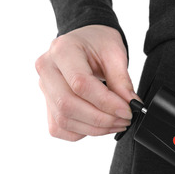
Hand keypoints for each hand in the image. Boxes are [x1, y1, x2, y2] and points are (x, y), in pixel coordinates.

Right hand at [35, 25, 140, 140]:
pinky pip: (59, 128)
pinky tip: (100, 125)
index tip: (127, 110)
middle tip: (124, 120)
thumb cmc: (98, 43)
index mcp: (62, 50)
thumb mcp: (115, 53)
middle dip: (101, 119)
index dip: (106, 102)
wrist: (85, 41)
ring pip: (63, 120)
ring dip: (95, 128)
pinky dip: (82, 132)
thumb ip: (122, 81)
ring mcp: (44, 88)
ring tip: (117, 123)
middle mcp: (47, 69)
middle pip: (67, 105)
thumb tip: (130, 106)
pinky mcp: (47, 103)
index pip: (80, 84)